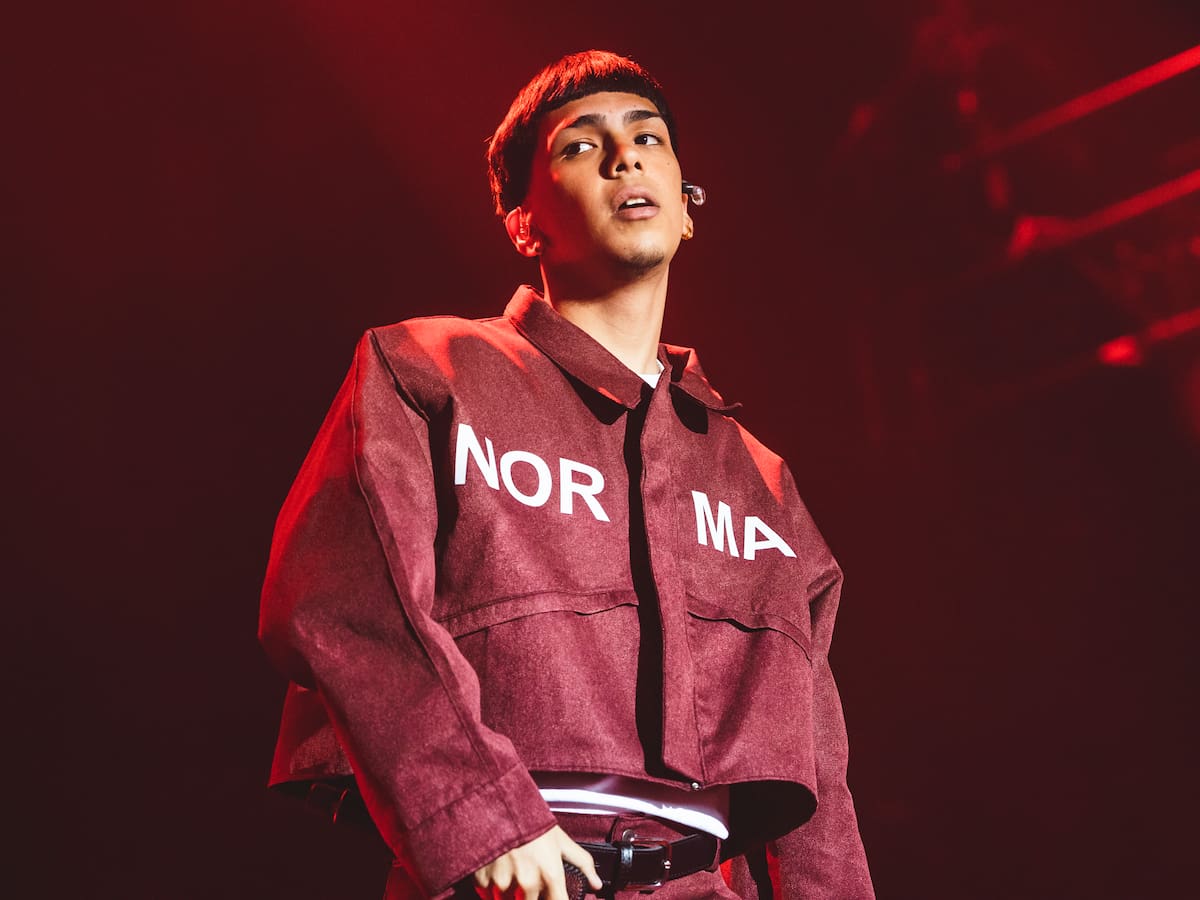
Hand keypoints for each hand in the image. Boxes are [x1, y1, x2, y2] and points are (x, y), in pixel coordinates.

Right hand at [474, 825, 603, 899]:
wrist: (499, 805)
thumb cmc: (532, 822)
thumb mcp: (561, 840)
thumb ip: (582, 863)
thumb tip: (596, 884)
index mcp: (550, 875)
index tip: (554, 895)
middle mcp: (528, 883)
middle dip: (533, 896)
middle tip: (530, 877)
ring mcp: (504, 884)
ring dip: (512, 894)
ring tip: (515, 873)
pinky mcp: (484, 882)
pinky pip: (489, 895)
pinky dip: (493, 888)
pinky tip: (499, 872)